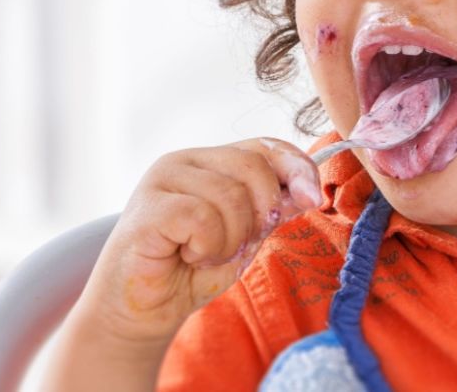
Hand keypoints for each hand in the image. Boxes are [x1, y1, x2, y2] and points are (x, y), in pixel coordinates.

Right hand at [71, 137, 321, 345]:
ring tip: (205, 254)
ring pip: (230, 196)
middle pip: (253, 167)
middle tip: (236, 245)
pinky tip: (188, 255)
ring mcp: (162, 180)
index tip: (313, 199)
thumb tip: (307, 191)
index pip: (265, 146)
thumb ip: (272, 210)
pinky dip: (208, 246)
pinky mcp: (147, 207)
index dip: (296, 168)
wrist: (144, 310)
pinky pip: (202, 218)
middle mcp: (185, 161)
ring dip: (230, 239)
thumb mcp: (245, 237)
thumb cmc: (191, 270)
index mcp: (210, 161)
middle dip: (260, 214)